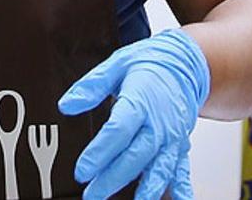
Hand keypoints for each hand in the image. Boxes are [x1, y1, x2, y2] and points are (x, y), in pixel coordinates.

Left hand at [58, 29, 209, 199]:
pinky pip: (183, 170)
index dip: (99, 153)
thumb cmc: (149, 64)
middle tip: (92, 194)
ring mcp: (172, 137)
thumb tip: (66, 104)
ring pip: (160, 167)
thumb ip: (91, 85)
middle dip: (113, 179)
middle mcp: (158, 123)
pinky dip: (182, 188)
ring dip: (146, 189)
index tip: (81, 170)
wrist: (185, 64)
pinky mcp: (181, 146)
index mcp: (140, 101)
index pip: (118, 130)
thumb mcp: (116, 64)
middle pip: (135, 155)